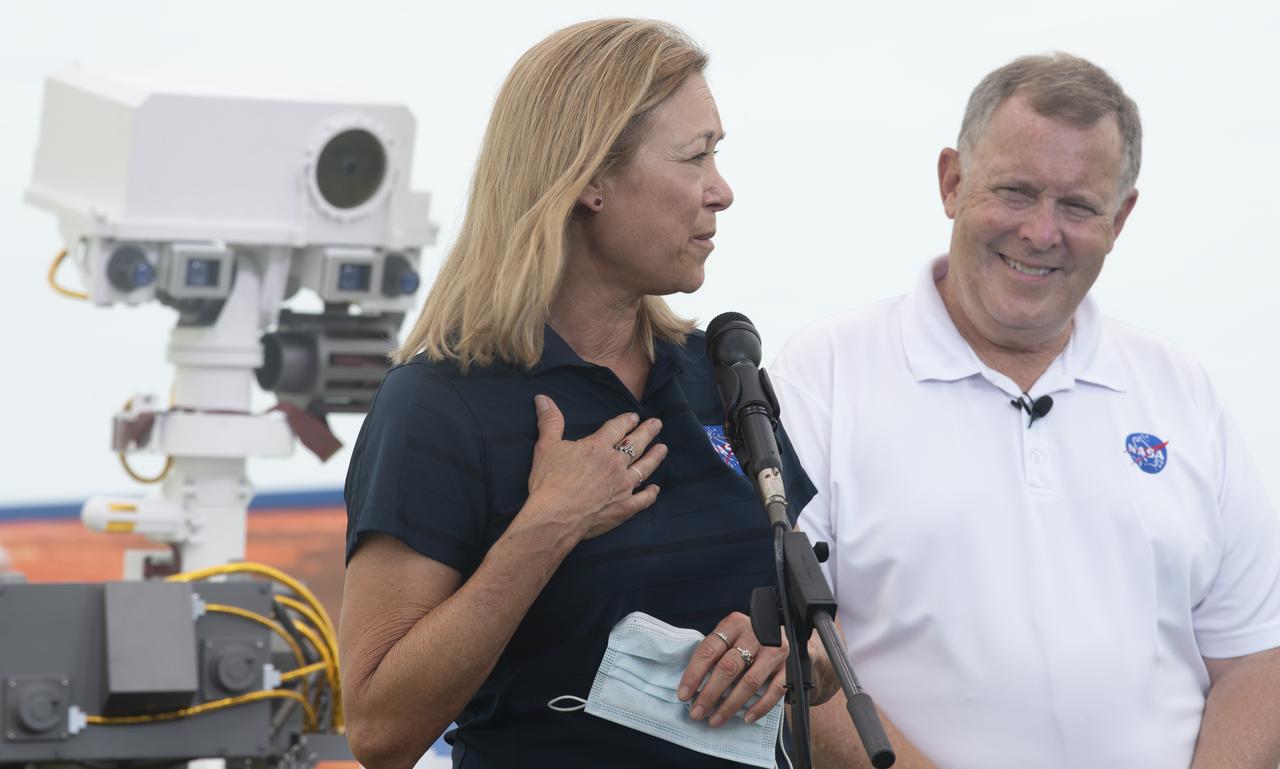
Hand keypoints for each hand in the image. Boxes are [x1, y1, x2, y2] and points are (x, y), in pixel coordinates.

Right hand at [525, 394, 666, 539]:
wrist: (554, 518)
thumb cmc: (548, 482)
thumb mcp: (546, 446)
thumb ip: (550, 421)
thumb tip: (542, 398)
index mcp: (598, 447)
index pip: (617, 428)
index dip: (626, 420)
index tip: (634, 416)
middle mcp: (615, 464)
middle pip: (636, 444)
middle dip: (648, 432)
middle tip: (657, 423)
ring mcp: (622, 486)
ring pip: (645, 468)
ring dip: (655, 457)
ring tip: (663, 448)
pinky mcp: (624, 508)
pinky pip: (643, 499)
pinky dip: (651, 494)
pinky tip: (655, 489)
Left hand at [677, 611, 788, 726]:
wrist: (786, 635)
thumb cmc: (748, 640)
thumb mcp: (730, 636)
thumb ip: (715, 654)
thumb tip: (692, 687)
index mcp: (734, 624)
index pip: (709, 649)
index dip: (694, 673)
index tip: (683, 694)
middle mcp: (755, 634)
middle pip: (728, 667)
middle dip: (710, 694)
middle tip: (697, 712)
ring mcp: (774, 650)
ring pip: (750, 681)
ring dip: (730, 705)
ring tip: (715, 719)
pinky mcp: (789, 666)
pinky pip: (775, 691)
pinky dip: (760, 707)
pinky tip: (746, 717)